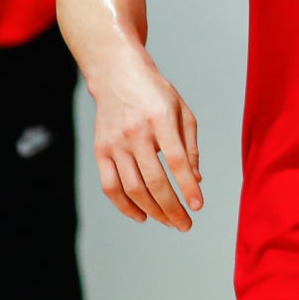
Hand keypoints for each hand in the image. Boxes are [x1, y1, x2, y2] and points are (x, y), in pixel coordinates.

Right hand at [88, 55, 202, 230]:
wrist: (118, 76)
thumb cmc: (156, 94)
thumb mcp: (182, 112)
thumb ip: (190, 146)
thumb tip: (196, 180)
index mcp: (161, 119)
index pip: (176, 161)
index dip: (187, 187)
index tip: (198, 206)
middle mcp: (136, 133)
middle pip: (154, 181)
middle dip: (171, 208)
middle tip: (184, 224)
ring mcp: (115, 144)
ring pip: (132, 188)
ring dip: (152, 211)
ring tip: (169, 221)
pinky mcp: (100, 151)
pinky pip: (110, 186)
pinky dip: (124, 206)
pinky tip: (141, 216)